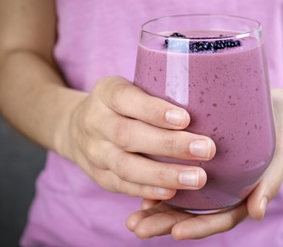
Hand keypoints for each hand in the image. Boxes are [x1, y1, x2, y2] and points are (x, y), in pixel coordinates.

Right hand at [56, 76, 215, 198]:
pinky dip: (147, 190)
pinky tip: (172, 193)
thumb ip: (156, 92)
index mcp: (106, 94)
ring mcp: (95, 152)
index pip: (126, 98)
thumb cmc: (118, 106)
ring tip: (197, 178)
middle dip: (169, 145)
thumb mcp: (128, 88)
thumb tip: (207, 97)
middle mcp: (95, 122)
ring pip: (126, 166)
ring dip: (163, 174)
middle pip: (128, 135)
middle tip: (206, 149)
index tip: (185, 118)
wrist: (75, 127)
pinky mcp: (99, 175)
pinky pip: (121, 185)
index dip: (154, 110)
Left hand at [125, 89, 282, 239]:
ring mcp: (210, 178)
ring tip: (132, 217)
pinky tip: (138, 185)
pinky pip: (176, 174)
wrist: (276, 108)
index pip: (221, 219)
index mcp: (243, 197)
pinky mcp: (198, 159)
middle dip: (166, 223)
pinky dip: (158, 182)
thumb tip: (257, 213)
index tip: (176, 233)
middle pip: (194, 214)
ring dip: (156, 209)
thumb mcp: (282, 155)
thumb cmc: (281, 132)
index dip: (199, 227)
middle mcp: (223, 192)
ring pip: (180, 198)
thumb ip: (270, 183)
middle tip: (137, 228)